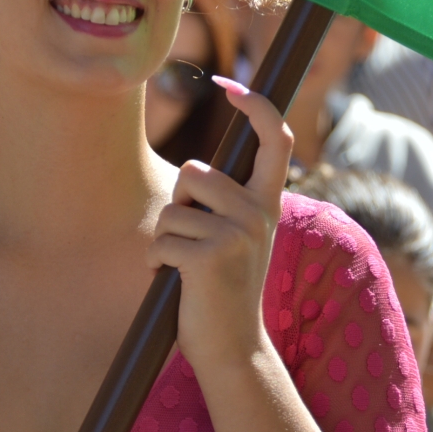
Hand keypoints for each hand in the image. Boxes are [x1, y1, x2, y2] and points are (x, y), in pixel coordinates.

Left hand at [145, 77, 292, 373]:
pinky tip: (176, 282)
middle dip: (177, 204)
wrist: (232, 346)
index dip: (256, 105)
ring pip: (172, 208)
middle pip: (193, 171)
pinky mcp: (211, 256)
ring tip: (186, 265)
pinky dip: (157, 262)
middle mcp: (260, 213)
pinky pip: (161, 240)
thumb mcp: (238, 236)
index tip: (231, 84)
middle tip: (194, 243)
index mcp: (268, 202)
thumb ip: (226, 202)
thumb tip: (194, 170)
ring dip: (164, 237)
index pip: (275, 138)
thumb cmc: (222, 287)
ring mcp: (239, 234)